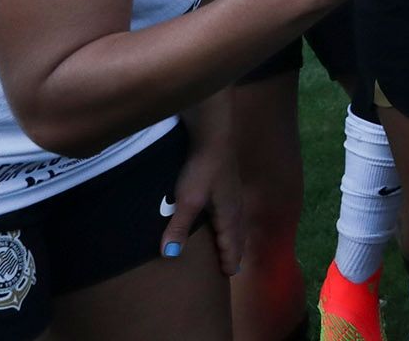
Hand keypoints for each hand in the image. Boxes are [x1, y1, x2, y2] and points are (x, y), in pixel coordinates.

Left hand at [161, 106, 242, 274]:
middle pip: (238, 233)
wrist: (213, 134)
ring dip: (235, 236)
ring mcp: (232, 191)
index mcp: (228, 213)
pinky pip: (233, 210)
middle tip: (233, 267)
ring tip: (231, 245)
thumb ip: (179, 227)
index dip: (229, 258)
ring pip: (237, 221)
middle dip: (235, 250)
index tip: (228, 274)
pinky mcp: (226, 181)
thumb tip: (170, 255)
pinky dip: (231, 222)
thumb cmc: (202, 168)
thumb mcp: (187, 200)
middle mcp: (234, 204)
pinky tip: (224, 216)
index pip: (232, 242)